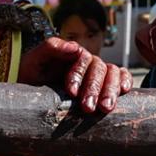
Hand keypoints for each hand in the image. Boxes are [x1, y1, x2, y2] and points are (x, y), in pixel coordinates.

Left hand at [16, 37, 130, 113]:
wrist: (31, 101)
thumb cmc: (30, 79)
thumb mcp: (32, 62)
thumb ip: (49, 48)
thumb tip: (75, 47)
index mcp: (71, 55)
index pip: (81, 59)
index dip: (78, 75)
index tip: (71, 92)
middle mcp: (87, 62)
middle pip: (99, 68)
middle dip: (94, 88)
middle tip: (88, 107)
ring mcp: (98, 72)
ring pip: (112, 73)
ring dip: (111, 90)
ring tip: (105, 108)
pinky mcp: (106, 83)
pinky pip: (122, 76)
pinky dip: (125, 80)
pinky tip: (125, 91)